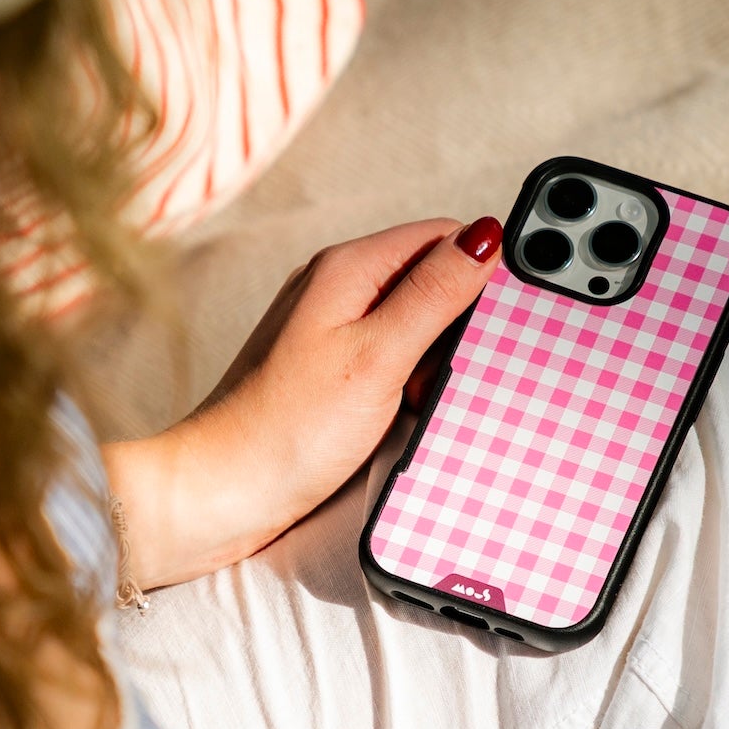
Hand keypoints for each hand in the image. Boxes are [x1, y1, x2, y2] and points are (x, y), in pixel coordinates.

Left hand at [103, 216, 501, 588]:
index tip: (509, 313)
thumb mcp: (380, 356)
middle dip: (459, 322)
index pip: (442, 234)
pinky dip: (408, 382)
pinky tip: (403, 414)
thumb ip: (435, 294)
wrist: (219, 494)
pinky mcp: (324, 371)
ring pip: (412, 323)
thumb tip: (486, 237)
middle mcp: (333, 287)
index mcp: (347, 268)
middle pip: (428, 277)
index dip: (483, 267)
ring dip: (435, 358)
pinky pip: (388, 358)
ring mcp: (326, 329)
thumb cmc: (289, 430)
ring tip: (422, 398)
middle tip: (455, 370)